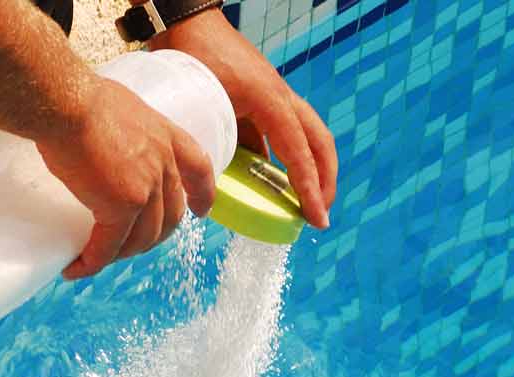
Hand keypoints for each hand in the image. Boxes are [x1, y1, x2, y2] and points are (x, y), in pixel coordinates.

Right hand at [36, 77, 217, 278]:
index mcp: (166, 136)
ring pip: (142, 238)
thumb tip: (103, 139)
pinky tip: (77, 268)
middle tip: (127, 245)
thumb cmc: (77, 97)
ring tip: (97, 256)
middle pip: (170, 216)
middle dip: (151, 237)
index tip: (201, 212)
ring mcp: (146, 188)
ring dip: (121, 254)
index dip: (202, 194)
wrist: (65, 103)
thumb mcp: (118, 106)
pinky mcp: (121, 206)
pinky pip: (109, 246)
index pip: (199, 169)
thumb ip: (124, 129)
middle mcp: (164, 164)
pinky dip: (93, 262)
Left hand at [151, 9, 337, 227]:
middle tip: (320, 213)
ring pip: (308, 136)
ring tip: (306, 201)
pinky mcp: (263, 99)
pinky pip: (284, 132)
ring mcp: (275, 97)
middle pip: (320, 143)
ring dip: (312, 168)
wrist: (188, 21)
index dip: (309, 189)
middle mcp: (281, 98)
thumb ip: (209, 141)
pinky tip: (273, 180)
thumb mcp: (202, 103)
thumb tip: (207, 187)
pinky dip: (286, 157)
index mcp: (271, 101)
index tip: (317, 218)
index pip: (299, 153)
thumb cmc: (194, 56)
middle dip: (325, 180)